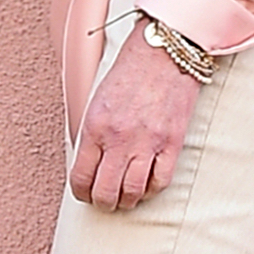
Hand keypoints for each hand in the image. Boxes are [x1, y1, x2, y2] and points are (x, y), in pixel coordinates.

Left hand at [71, 19, 204, 210]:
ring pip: (132, 193)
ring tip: (125, 197)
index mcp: (95, 126)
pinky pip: (160, 181)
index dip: (81, 192)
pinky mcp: (173, 142)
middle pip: (105, 192)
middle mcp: (119, 138)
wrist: (166, 50)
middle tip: (105, 200)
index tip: (85, 193)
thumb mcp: (98, 99)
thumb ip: (92, 133)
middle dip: (102, 203)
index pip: (81, 177)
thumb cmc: (131, 71)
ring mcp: (148, 142)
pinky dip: (152, 189)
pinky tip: (147, 183)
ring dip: (126, 201)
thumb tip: (89, 164)